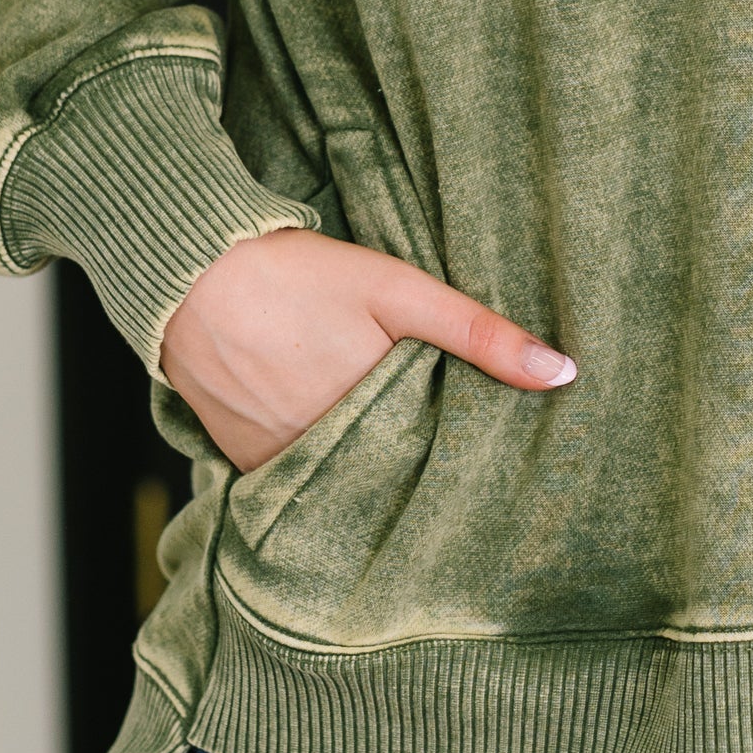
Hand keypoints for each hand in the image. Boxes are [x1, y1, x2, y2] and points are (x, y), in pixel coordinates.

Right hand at [160, 227, 575, 472]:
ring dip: (365, 466)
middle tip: (440, 450)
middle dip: (416, 468)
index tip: (491, 460)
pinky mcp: (244, 462)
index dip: (460, 458)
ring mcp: (277, 466)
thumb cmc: (298, 274)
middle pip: (388, 476)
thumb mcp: (398, 290)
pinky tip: (332, 433)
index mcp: (369, 424)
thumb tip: (563, 374)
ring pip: (341, 480)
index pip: (434, 463)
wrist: (189, 272)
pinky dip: (317, 461)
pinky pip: (295, 477)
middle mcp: (321, 460)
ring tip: (387, 439)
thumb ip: (478, 333)